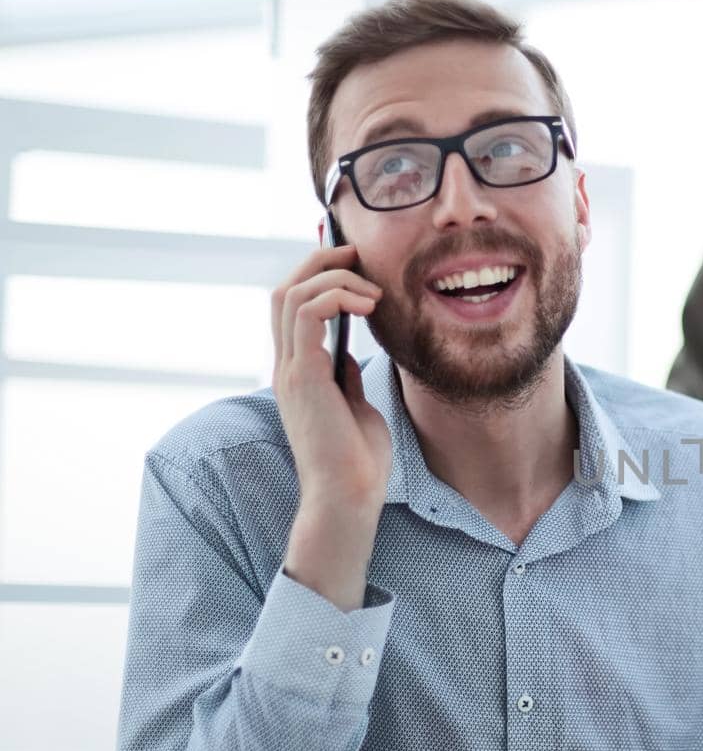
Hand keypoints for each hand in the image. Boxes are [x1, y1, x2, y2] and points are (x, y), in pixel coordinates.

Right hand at [272, 245, 389, 608]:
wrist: (350, 497)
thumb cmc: (358, 461)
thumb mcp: (355, 406)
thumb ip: (346, 377)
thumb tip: (351, 353)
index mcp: (298, 371)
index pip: (292, 307)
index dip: (316, 275)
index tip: (354, 263)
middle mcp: (286, 366)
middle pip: (284, 290)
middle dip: (319, 262)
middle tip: (358, 253)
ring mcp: (291, 370)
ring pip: (290, 295)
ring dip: (332, 277)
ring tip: (371, 287)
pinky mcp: (303, 376)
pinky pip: (307, 313)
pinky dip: (336, 296)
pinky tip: (368, 306)